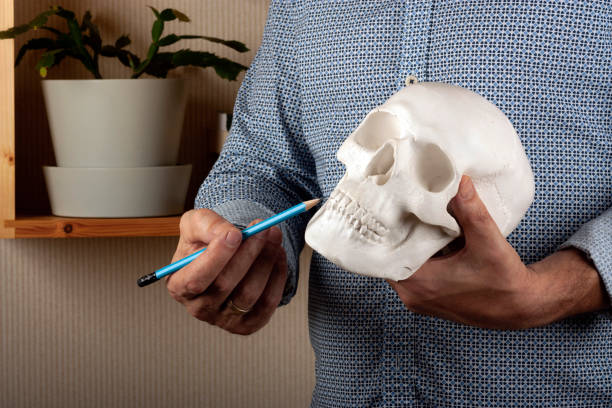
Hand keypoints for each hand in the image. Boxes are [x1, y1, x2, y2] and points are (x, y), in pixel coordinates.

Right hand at [166, 209, 287, 334]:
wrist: (224, 254)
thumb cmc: (204, 241)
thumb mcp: (196, 224)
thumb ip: (207, 224)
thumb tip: (229, 233)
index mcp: (179, 286)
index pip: (196, 280)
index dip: (217, 257)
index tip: (236, 233)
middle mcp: (199, 308)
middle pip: (225, 286)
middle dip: (248, 254)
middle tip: (263, 229)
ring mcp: (223, 320)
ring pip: (249, 294)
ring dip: (266, 262)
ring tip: (273, 236)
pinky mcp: (248, 324)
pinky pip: (267, 303)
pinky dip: (277, 276)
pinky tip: (278, 254)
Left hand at [388, 175, 608, 329]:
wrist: (520, 307)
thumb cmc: (504, 280)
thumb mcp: (488, 242)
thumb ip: (472, 212)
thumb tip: (461, 182)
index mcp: (420, 283)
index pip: (386, 252)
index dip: (386, 229)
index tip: (389, 208)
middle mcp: (412, 295)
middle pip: (389, 257)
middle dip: (396, 234)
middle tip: (401, 208)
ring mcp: (417, 300)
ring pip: (399, 265)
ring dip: (406, 246)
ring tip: (413, 221)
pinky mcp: (426, 300)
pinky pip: (410, 274)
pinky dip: (415, 257)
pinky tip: (426, 240)